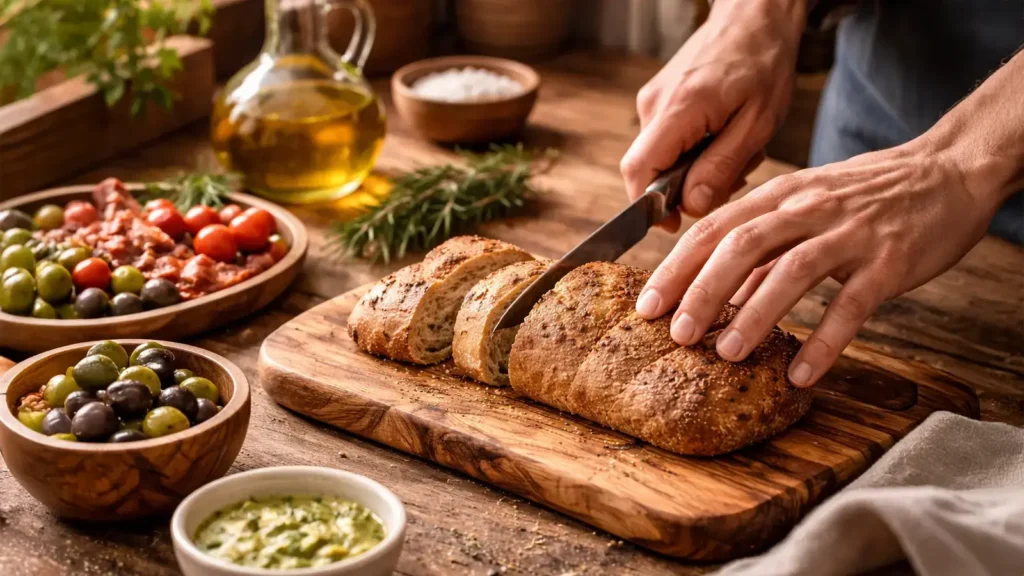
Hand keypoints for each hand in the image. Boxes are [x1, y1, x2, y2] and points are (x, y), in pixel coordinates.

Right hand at [620, 0, 805, 229]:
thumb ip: (722, 167)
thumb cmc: (763, 62)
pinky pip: (668, 141)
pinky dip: (695, 149)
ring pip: (662, 157)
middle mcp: (654, 105)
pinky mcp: (658, 99)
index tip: (674, 223)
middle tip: (732, 175)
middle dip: (686, 187)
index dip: (649, 207)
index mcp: (679, 110)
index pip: (638, 171)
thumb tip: (691, 206)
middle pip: (650, 170)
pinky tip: (724, 135)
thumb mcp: (757, 123)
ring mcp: (652, 100)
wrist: (755, 14)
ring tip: (736, 148)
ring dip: (696, 167)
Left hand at [635, 138, 996, 387]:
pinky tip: (803, 373)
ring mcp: (849, 233)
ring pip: (790, 272)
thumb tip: (719, 291)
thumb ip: (764, 248)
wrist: (949, 170)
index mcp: (780, 195)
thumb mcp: (806, 205)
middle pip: (740, 246)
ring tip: (726, 354)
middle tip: (676, 334)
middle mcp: (808, 209)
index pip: (714, 228)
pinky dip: (825, 340)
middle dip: (701, 291)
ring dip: (753, 314)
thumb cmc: (867, 194)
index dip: (676, 268)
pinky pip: (851, 304)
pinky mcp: (889, 261)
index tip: (646, 306)